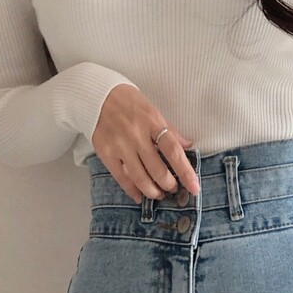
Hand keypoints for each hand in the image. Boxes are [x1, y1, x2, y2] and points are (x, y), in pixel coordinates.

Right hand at [92, 84, 200, 203]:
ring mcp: (120, 145)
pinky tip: (139, 196)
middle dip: (169, 184)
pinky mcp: (105, 153)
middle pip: (157, 169)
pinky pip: (121, 177)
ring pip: (140, 177)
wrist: (98, 96)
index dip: (185, 172)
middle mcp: (136, 135)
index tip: (194, 187)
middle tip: (174, 189)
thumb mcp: (153, 111)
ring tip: (159, 194)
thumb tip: (188, 146)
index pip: (173, 151)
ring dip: (152, 191)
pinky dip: (132, 190)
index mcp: (152, 122)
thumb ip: (170, 131)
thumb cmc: (130, 103)